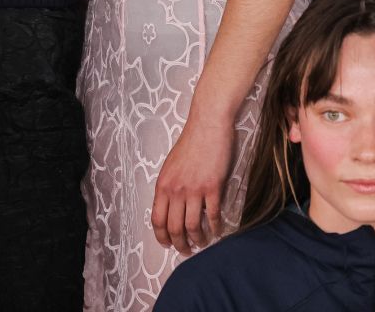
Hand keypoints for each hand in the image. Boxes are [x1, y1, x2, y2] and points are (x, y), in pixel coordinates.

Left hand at [151, 115, 234, 255]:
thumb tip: (170, 208)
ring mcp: (194, 189)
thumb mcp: (171, 166)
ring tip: (202, 243)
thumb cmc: (190, 143)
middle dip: (180, 245)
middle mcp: (175, 189)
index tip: (168, 245)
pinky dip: (215, 228)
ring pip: (193, 227)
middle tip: (187, 250)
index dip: (162, 237)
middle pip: (174, 228)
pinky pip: (213, 216)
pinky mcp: (212, 187)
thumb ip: (169, 186)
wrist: (207, 125)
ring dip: (198, 240)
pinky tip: (217, 231)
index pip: (157, 219)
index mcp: (163, 184)